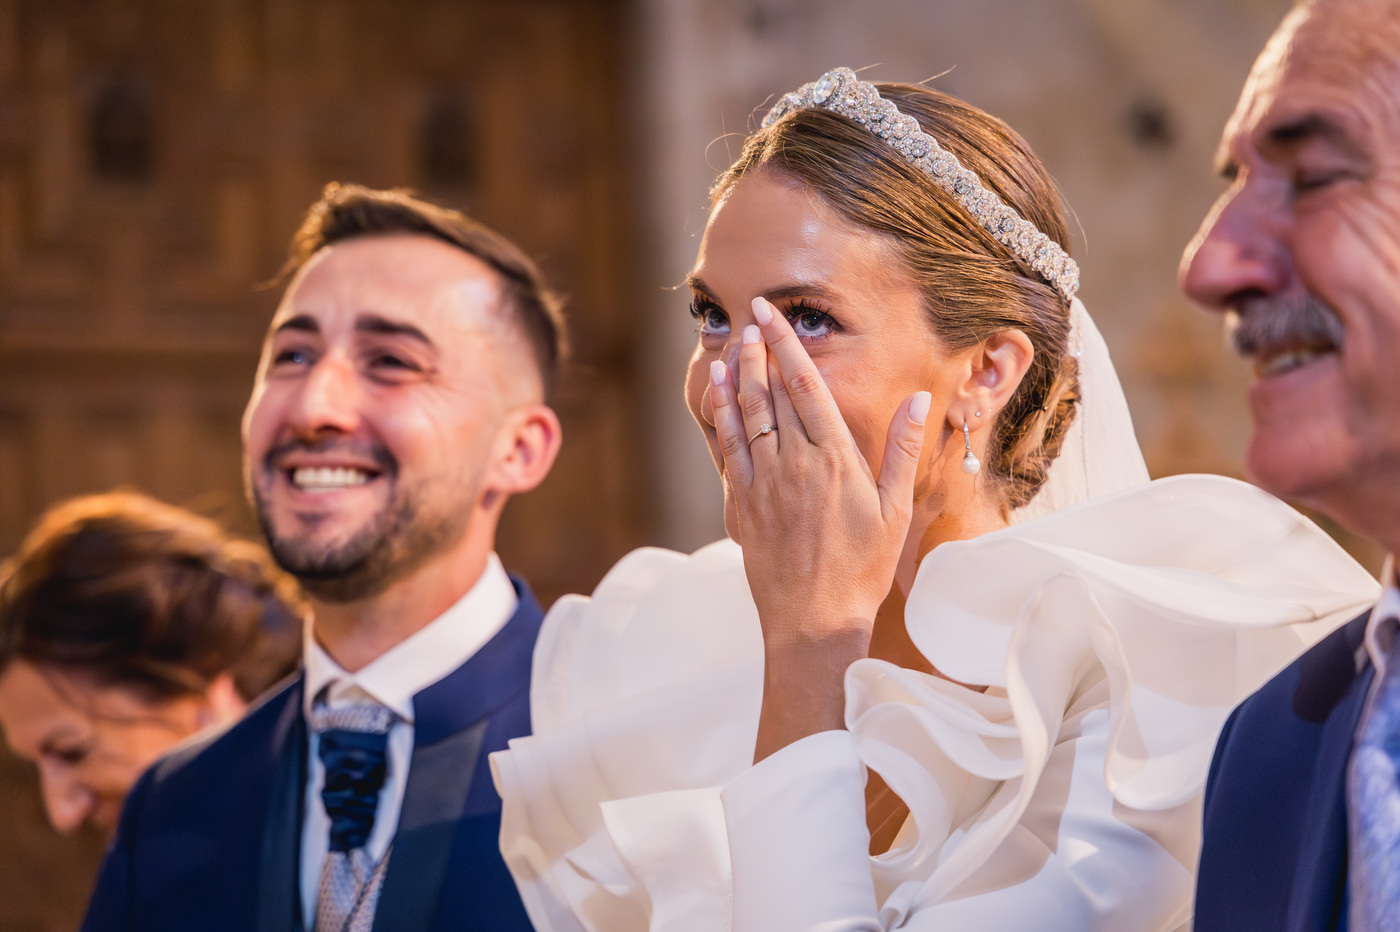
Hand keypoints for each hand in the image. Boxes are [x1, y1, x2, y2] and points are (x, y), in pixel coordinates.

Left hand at [709, 297, 929, 758]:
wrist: (813, 620)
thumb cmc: (861, 569)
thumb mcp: (894, 510)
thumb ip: (901, 450)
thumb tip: (918, 398)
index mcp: (834, 458)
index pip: (805, 386)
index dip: (786, 345)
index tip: (772, 314)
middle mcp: (793, 463)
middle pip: (770, 392)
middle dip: (759, 350)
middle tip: (751, 318)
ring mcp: (762, 482)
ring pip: (745, 414)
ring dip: (737, 375)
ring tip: (733, 346)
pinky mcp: (742, 503)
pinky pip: (728, 447)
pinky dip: (722, 415)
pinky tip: (719, 394)